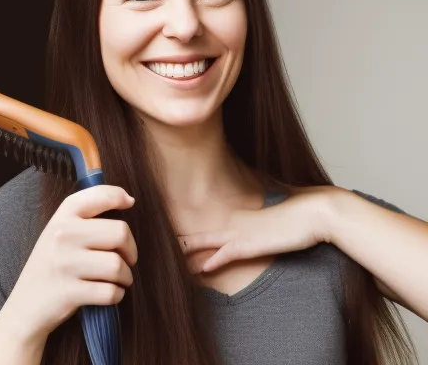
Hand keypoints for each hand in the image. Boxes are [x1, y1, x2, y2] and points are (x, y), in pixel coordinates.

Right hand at [1, 185, 136, 341]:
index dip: (120, 197)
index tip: (129, 204)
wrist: (25, 306)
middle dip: (131, 250)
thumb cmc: (53, 264)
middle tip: (127, 259)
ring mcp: (65, 264)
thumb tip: (128, 199)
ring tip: (118, 279)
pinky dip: (116, 294)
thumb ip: (88, 213)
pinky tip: (109, 293)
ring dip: (125, 276)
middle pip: (120, 233)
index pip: (100, 196)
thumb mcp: (61, 230)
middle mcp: (64, 235)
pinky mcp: (69, 293)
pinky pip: (110, 292)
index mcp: (63, 216)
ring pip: (117, 265)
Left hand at [179, 186, 339, 273]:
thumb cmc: (300, 216)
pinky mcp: (252, 243)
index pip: (216, 227)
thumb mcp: (278, 219)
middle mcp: (239, 224)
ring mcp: (244, 233)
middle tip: (166, 241)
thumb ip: (265, 222)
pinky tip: (202, 268)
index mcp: (243, 218)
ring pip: (209, 242)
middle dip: (185, 239)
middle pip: (205, 232)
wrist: (314, 212)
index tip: (183, 237)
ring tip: (172, 255)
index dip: (198, 233)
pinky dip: (214, 260)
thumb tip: (265, 225)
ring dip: (190, 250)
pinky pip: (228, 254)